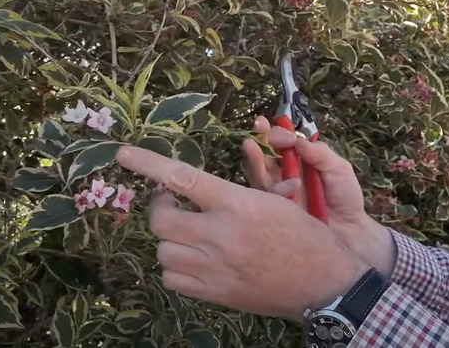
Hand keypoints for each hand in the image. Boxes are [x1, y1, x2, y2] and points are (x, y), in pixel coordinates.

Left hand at [116, 146, 369, 318]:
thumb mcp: (278, 201)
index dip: (147, 164)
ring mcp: (214, 268)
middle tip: (170, 203)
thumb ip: (239, 188)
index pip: (181, 177)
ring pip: (162, 250)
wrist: (325, 284)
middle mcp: (220, 235)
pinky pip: (172, 278)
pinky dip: (175, 267)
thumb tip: (212, 174)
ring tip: (187, 234)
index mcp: (237, 203)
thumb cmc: (305, 235)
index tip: (123, 154)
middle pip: (160, 220)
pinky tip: (192, 260)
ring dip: (169, 239)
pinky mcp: (215, 294)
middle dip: (160, 208)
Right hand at [242, 116, 395, 276]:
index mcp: (299, 163)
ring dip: (254, 159)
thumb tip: (297, 141)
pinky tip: (292, 186)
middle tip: (256, 126)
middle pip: (264, 155)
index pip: (282, 144)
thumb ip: (321, 153)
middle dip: (258, 139)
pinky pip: (266, 199)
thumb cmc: (346, 199)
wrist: (351, 234)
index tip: (283, 133)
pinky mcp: (274, 214)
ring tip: (251, 146)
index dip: (279, 134)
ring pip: (258, 174)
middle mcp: (284, 176)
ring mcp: (277, 196)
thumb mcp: (339, 170)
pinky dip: (276, 189)